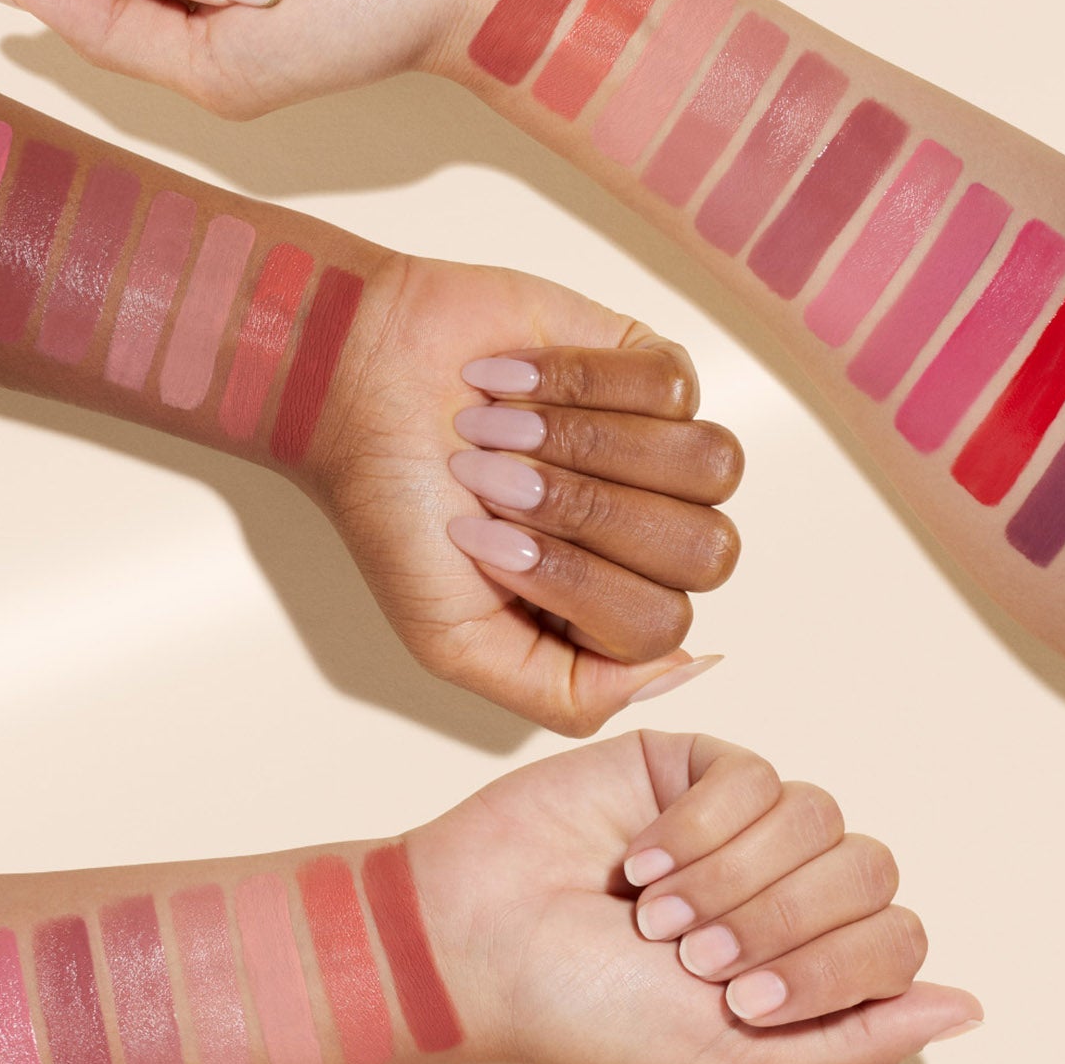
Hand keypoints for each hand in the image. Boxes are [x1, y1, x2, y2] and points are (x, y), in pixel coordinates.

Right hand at [318, 252, 740, 733]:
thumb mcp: (454, 640)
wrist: (354, 386)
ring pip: (710, 468)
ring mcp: (661, 451)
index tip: (479, 543)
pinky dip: (579, 382)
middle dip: (586, 511)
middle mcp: (650, 538)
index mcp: (611, 611)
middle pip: (706, 551)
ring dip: (589, 443)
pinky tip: (512, 381)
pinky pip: (676, 389)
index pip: (661, 624)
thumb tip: (687, 666)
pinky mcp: (652, 369)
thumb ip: (568, 694)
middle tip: (491, 480)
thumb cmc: (397, 512)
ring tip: (500, 427)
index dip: (573, 580)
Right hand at [413, 731, 981, 1063]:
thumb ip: (853, 1037)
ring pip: (820, 817)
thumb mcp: (733, 1059)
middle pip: (870, 871)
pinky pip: (754, 776)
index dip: (833, 965)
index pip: (897, 938)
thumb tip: (966, 1008)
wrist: (476, 944)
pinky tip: (638, 861)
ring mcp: (739, 823)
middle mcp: (783, 888)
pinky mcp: (689, 767)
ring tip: (656, 913)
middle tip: (691, 956)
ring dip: (733, 876)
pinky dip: (698, 829)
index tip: (738, 998)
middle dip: (780, 920)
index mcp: (804, 961)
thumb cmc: (585, 1014)